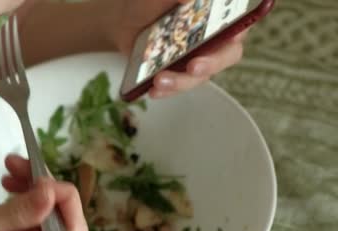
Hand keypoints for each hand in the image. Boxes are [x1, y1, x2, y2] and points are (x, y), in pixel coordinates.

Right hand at [0, 155, 86, 230]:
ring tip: (7, 175)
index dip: (63, 196)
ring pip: (50, 226)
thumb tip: (53, 193)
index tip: (36, 173)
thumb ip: (19, 212)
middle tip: (12, 164)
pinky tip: (10, 196)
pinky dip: (27, 213)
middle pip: (61, 223)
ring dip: (34, 196)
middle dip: (43, 188)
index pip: (72, 228)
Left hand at [105, 0, 245, 97]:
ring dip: (181, 81)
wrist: (122, 22)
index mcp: (218, 13)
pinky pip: (178, 86)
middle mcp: (215, 37)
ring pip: (200, 75)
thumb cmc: (148, 3)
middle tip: (193, 66)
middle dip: (211, 63)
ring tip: (159, 81)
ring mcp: (198, 58)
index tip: (232, 35)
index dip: (239, 30)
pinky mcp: (180, 74)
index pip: (240, 22)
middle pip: (227, 54)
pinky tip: (153, 90)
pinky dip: (166, 90)